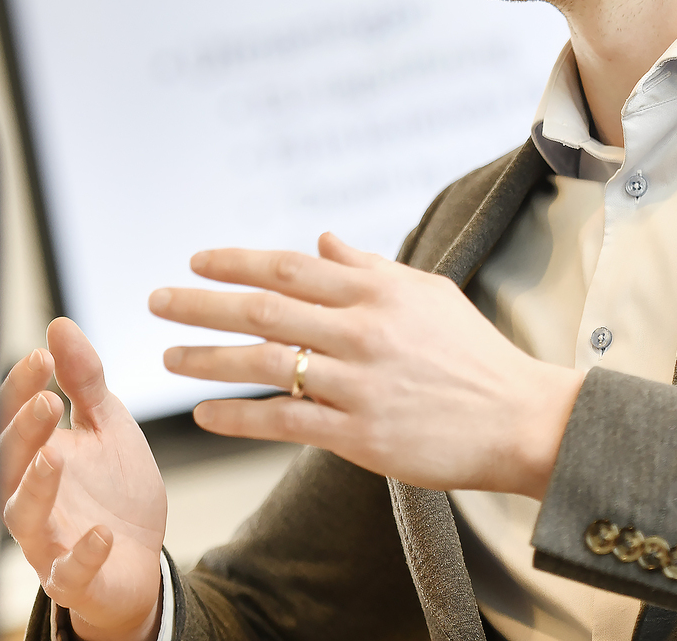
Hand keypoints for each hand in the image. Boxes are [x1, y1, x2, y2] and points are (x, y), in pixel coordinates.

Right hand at [0, 318, 167, 640]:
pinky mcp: (73, 578)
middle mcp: (31, 496)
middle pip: (8, 464)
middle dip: (23, 433)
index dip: (22, 388)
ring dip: (35, 487)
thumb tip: (59, 325)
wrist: (139, 559)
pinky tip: (100, 534)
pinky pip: (69, 572)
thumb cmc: (114, 489)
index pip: (14, 417)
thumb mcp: (108, 425)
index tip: (42, 356)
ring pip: (23, 516)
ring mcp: (48, 539)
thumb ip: (85, 380)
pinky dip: (83, 554)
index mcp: (36, 454)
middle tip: (45, 401)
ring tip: (52, 457)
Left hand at [150, 232, 582, 497]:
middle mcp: (362, 331)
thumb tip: (322, 242)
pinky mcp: (359, 435)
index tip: (196, 261)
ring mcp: (358, 384)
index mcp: (378, 291)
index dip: (237, 262)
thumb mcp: (427, 293)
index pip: (290, 269)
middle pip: (263, 310)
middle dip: (201, 303)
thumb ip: (369, 267)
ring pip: (264, 365)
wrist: (520, 419)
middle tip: (156, 299)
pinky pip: (283, 422)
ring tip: (167, 356)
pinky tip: (204, 413)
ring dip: (207, 359)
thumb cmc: (473, 354)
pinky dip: (238, 417)